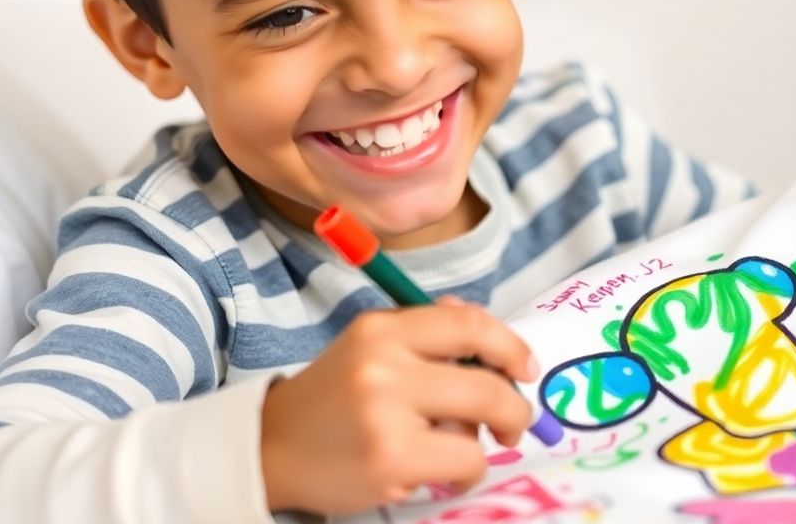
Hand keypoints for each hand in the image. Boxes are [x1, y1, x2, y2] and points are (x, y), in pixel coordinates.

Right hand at [258, 299, 538, 513]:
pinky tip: (436, 472)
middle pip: (487, 384)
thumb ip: (427, 334)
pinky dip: (463, 473)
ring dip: (478, 444)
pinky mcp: (390, 458)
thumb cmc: (333, 397)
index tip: (525, 369)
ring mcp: (386, 413)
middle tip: (513, 424)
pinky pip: (464, 463)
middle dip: (514, 409)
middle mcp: (385, 363)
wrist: (271, 447)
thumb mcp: (371, 347)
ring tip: (449, 449)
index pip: (469, 323)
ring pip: (478, 429)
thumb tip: (490, 337)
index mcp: (383, 328)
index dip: (510, 347)